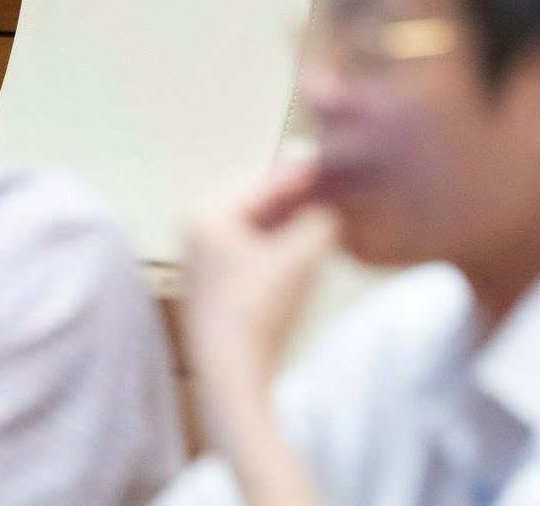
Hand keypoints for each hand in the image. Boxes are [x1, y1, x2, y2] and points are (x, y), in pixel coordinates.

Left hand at [181, 160, 339, 397]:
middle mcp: (199, 230)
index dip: (308, 174)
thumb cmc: (258, 308)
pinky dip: (282, 246)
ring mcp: (204, 259)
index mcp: (209, 212)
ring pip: (260, 226)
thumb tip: (333, 206)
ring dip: (294, 224)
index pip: (267, 178)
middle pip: (261, 201)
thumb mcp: (303, 253)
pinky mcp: (216, 284)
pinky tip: (309, 252)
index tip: (340, 168)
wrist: (232, 371)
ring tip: (330, 222)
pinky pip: (255, 249)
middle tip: (338, 196)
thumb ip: (323, 218)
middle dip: (301, 200)